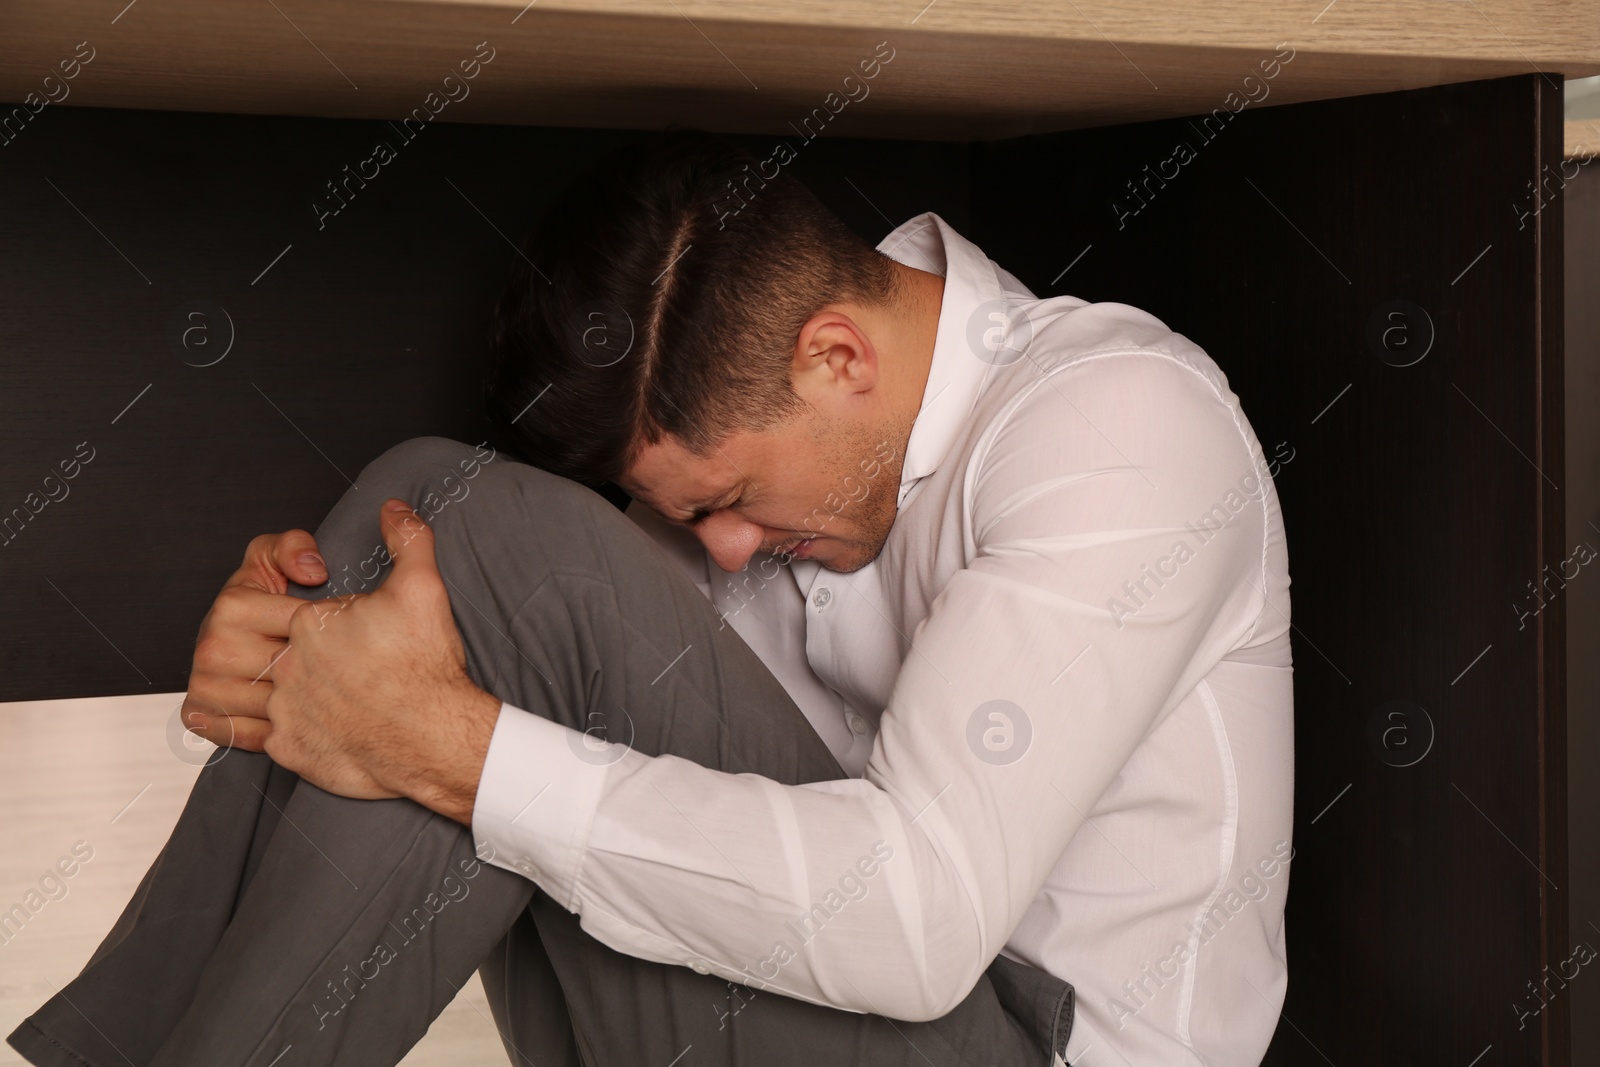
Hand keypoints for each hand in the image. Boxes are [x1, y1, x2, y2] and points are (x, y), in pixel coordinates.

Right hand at [181, 528, 328, 751]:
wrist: (222, 642)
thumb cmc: (257, 602)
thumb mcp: (273, 561)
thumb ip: (294, 548)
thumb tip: (314, 571)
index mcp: (233, 607)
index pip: (307, 626)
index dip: (333, 631)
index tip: (342, 633)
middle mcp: (213, 648)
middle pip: (297, 671)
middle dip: (326, 670)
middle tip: (340, 667)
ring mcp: (204, 686)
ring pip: (284, 707)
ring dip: (311, 704)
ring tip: (323, 692)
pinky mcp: (200, 718)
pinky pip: (261, 735)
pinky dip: (286, 732)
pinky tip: (300, 717)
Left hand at [263, 499, 500, 822]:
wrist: (436, 736)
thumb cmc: (427, 666)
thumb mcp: (422, 588)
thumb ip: (406, 539)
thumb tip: (393, 508)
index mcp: (309, 624)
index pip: (259, 605)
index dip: (275, 606)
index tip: (302, 614)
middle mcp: (289, 667)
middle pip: (236, 648)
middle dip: (247, 646)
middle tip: (274, 649)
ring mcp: (286, 710)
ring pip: (235, 694)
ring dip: (238, 687)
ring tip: (253, 682)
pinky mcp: (290, 749)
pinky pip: (246, 737)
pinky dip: (238, 730)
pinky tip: (244, 721)